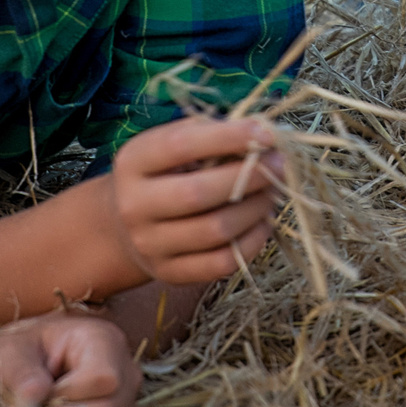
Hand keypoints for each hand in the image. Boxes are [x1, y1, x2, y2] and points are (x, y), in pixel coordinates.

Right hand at [107, 117, 283, 286]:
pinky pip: (221, 263)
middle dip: (249, 176)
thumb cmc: (164, 174)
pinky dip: (252, 242)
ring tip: (272, 192)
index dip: (228, 137)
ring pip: (215, 230)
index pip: (180, 145)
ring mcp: (150, 245)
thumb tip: (262, 136)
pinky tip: (262, 222)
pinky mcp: (170, 273)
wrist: (126, 227)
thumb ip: (210, 135)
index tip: (266, 133)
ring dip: (256, 208)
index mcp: (133, 162)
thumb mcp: (172, 146)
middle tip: (279, 164)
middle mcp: (134, 206)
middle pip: (199, 193)